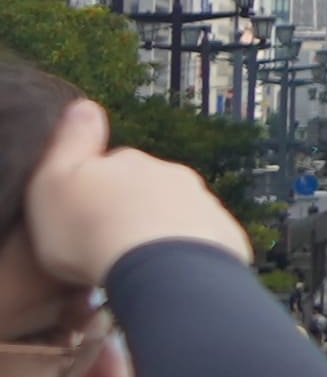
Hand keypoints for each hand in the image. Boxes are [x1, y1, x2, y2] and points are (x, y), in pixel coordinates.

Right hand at [12, 104, 243, 299]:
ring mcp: (202, 203)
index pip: (111, 163)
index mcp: (128, 161)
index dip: (96, 184)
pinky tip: (170, 271)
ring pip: (178, 211)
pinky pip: (203, 240)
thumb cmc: (91, 231)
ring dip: (161, 229)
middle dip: (132, 206)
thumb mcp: (53, 181)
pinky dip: (188, 252)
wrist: (160, 269)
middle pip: (147, 187)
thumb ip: (70, 140)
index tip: (85, 208)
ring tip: (139, 260)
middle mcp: (170, 174)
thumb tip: (85, 105)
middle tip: (110, 240)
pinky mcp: (225, 235)